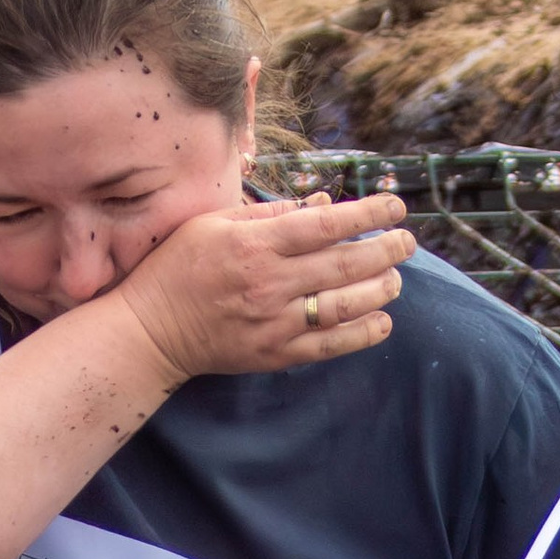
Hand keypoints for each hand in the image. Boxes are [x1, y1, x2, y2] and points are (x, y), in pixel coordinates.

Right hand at [108, 186, 415, 385]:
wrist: (152, 330)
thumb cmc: (180, 266)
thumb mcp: (216, 222)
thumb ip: (270, 212)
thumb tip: (323, 204)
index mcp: (255, 243)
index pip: (325, 224)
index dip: (367, 214)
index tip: (395, 208)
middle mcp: (269, 282)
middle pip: (343, 263)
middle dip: (385, 250)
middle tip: (407, 243)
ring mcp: (274, 322)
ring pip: (344, 304)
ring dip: (379, 289)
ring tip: (396, 278)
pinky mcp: (275, 354)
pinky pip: (329, 345)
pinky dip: (362, 334)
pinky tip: (382, 321)